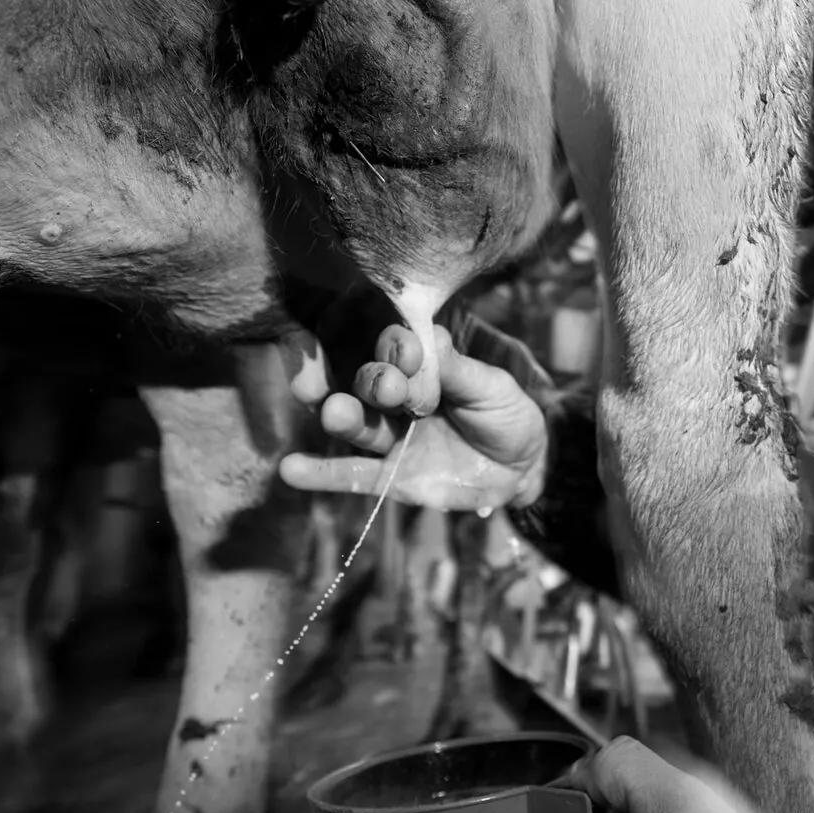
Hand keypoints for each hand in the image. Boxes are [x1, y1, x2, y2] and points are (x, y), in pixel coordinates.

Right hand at [278, 324, 548, 511]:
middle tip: (379, 385)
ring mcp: (388, 436)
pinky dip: (321, 474)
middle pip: (363, 383)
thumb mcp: (491, 388)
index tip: (394, 344)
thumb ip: (457, 369)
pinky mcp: (389, 477)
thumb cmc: (505, 414)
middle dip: (366, 381)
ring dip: (342, 417)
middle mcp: (392, 396)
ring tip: (333, 412)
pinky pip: (351, 475)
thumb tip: (428, 335)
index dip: (381, 341)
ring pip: (357, 424)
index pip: (384, 345)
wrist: (523, 468)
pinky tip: (291, 469)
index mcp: (415, 365)